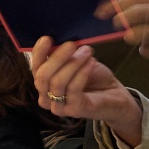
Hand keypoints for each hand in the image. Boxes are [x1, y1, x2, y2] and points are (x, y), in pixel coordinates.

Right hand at [29, 36, 143, 146]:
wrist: (114, 95)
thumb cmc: (93, 77)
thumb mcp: (77, 61)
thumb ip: (65, 55)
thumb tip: (60, 38)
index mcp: (43, 83)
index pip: (34, 67)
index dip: (39, 53)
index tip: (47, 38)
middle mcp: (45, 97)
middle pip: (42, 76)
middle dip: (57, 57)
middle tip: (71, 44)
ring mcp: (58, 106)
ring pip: (57, 82)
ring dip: (73, 64)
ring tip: (87, 52)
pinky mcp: (74, 110)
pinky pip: (73, 89)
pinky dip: (81, 73)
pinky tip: (90, 63)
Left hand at [113, 0, 148, 60]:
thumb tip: (123, 1)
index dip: (117, 4)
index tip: (102, 11)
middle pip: (140, 13)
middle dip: (122, 19)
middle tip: (114, 23)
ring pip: (144, 34)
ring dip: (132, 35)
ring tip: (130, 35)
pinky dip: (145, 50)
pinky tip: (147, 47)